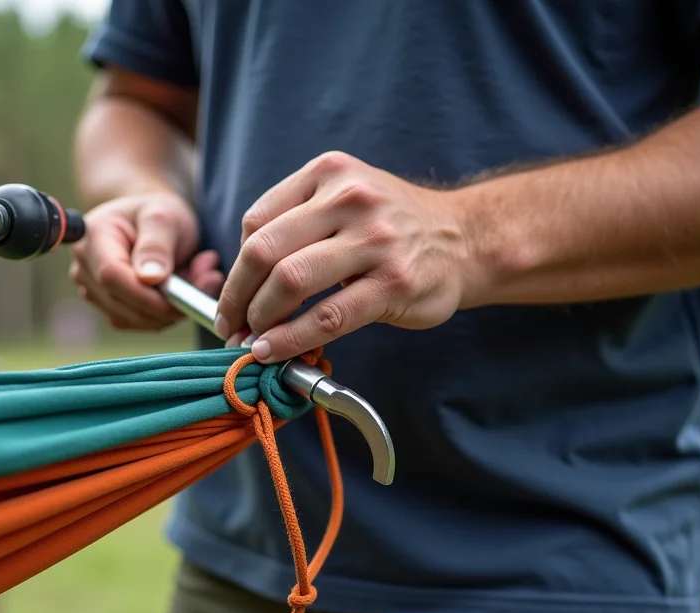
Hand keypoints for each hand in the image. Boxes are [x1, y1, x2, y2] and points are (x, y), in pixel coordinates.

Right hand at [69, 192, 224, 329]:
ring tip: (201, 275)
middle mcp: (85, 268)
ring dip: (174, 306)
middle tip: (210, 276)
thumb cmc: (158, 214)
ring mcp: (94, 292)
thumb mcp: (164, 217)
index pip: (111, 275)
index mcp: (92, 237)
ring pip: (135, 318)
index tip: (183, 293)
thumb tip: (150, 279)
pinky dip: (169, 312)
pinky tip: (185, 289)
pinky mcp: (110, 309)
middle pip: (122, 303)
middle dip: (169, 300)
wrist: (151, 223)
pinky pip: (142, 323)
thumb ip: (157, 245)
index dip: (146, 293)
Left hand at [215, 151, 482, 361]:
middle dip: (237, 296)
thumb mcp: (345, 197)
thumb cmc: (393, 225)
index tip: (231, 299)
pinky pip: (328, 317)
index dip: (235, 268)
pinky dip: (292, 339)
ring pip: (291, 282)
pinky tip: (276, 352)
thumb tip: (241, 281)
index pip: (257, 222)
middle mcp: (350, 199)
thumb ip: (296, 222)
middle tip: (231, 326)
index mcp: (329, 173)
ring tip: (252, 341)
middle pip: (265, 251)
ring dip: (261, 319)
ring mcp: (374, 240)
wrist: (467, 238)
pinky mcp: (393, 283)